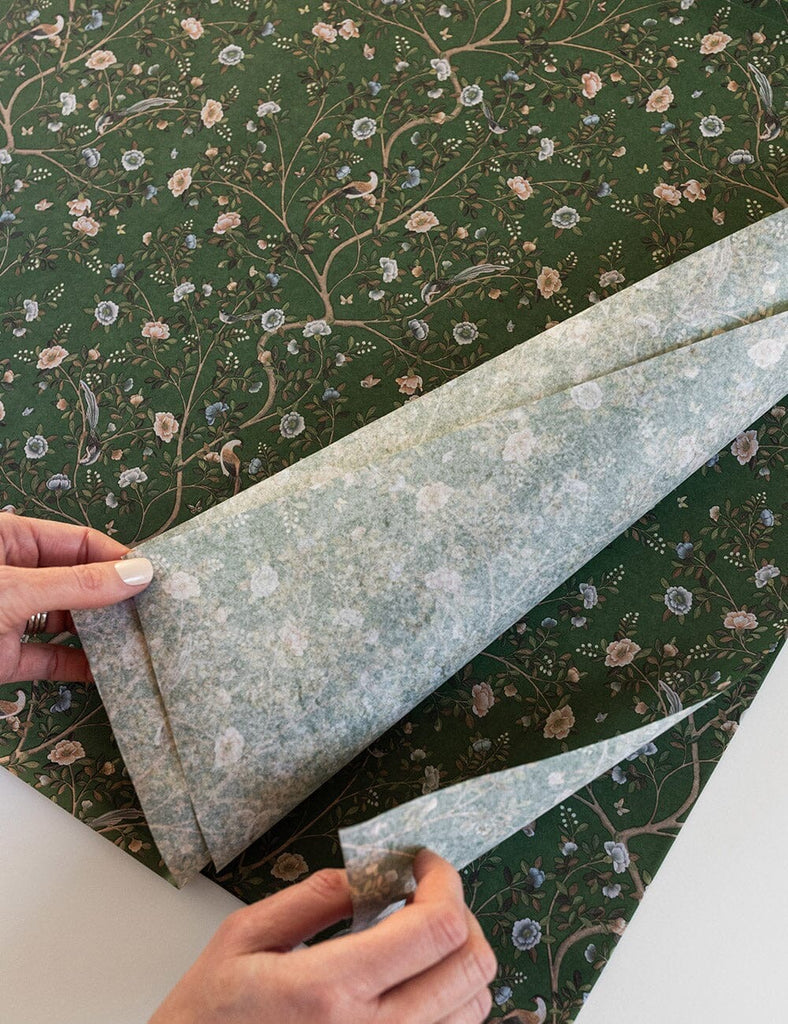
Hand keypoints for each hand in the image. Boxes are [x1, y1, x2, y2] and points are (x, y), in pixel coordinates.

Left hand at [0, 513, 152, 684]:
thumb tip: (135, 574)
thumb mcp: (14, 591)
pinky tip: (106, 669)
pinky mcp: (3, 656)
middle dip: (114, 599)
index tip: (152, 578)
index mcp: (9, 541)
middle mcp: (15, 577)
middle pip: (77, 582)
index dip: (116, 559)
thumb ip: (75, 584)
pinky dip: (77, 664)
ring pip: (67, 621)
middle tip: (154, 612)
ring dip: (101, 634)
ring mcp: (9, 617)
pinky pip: (49, 657)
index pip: (78, 542)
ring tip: (140, 640)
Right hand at [149, 850, 496, 1023]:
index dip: (443, 881)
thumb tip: (372, 872)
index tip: (423, 862)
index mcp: (332, 990)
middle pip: (472, 966)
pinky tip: (412, 978)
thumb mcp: (245, 936)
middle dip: (460, 912)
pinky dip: (451, 999)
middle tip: (424, 893)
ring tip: (417, 936)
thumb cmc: (209, 1016)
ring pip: (475, 1005)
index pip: (437, 929)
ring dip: (459, 957)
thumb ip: (314, 897)